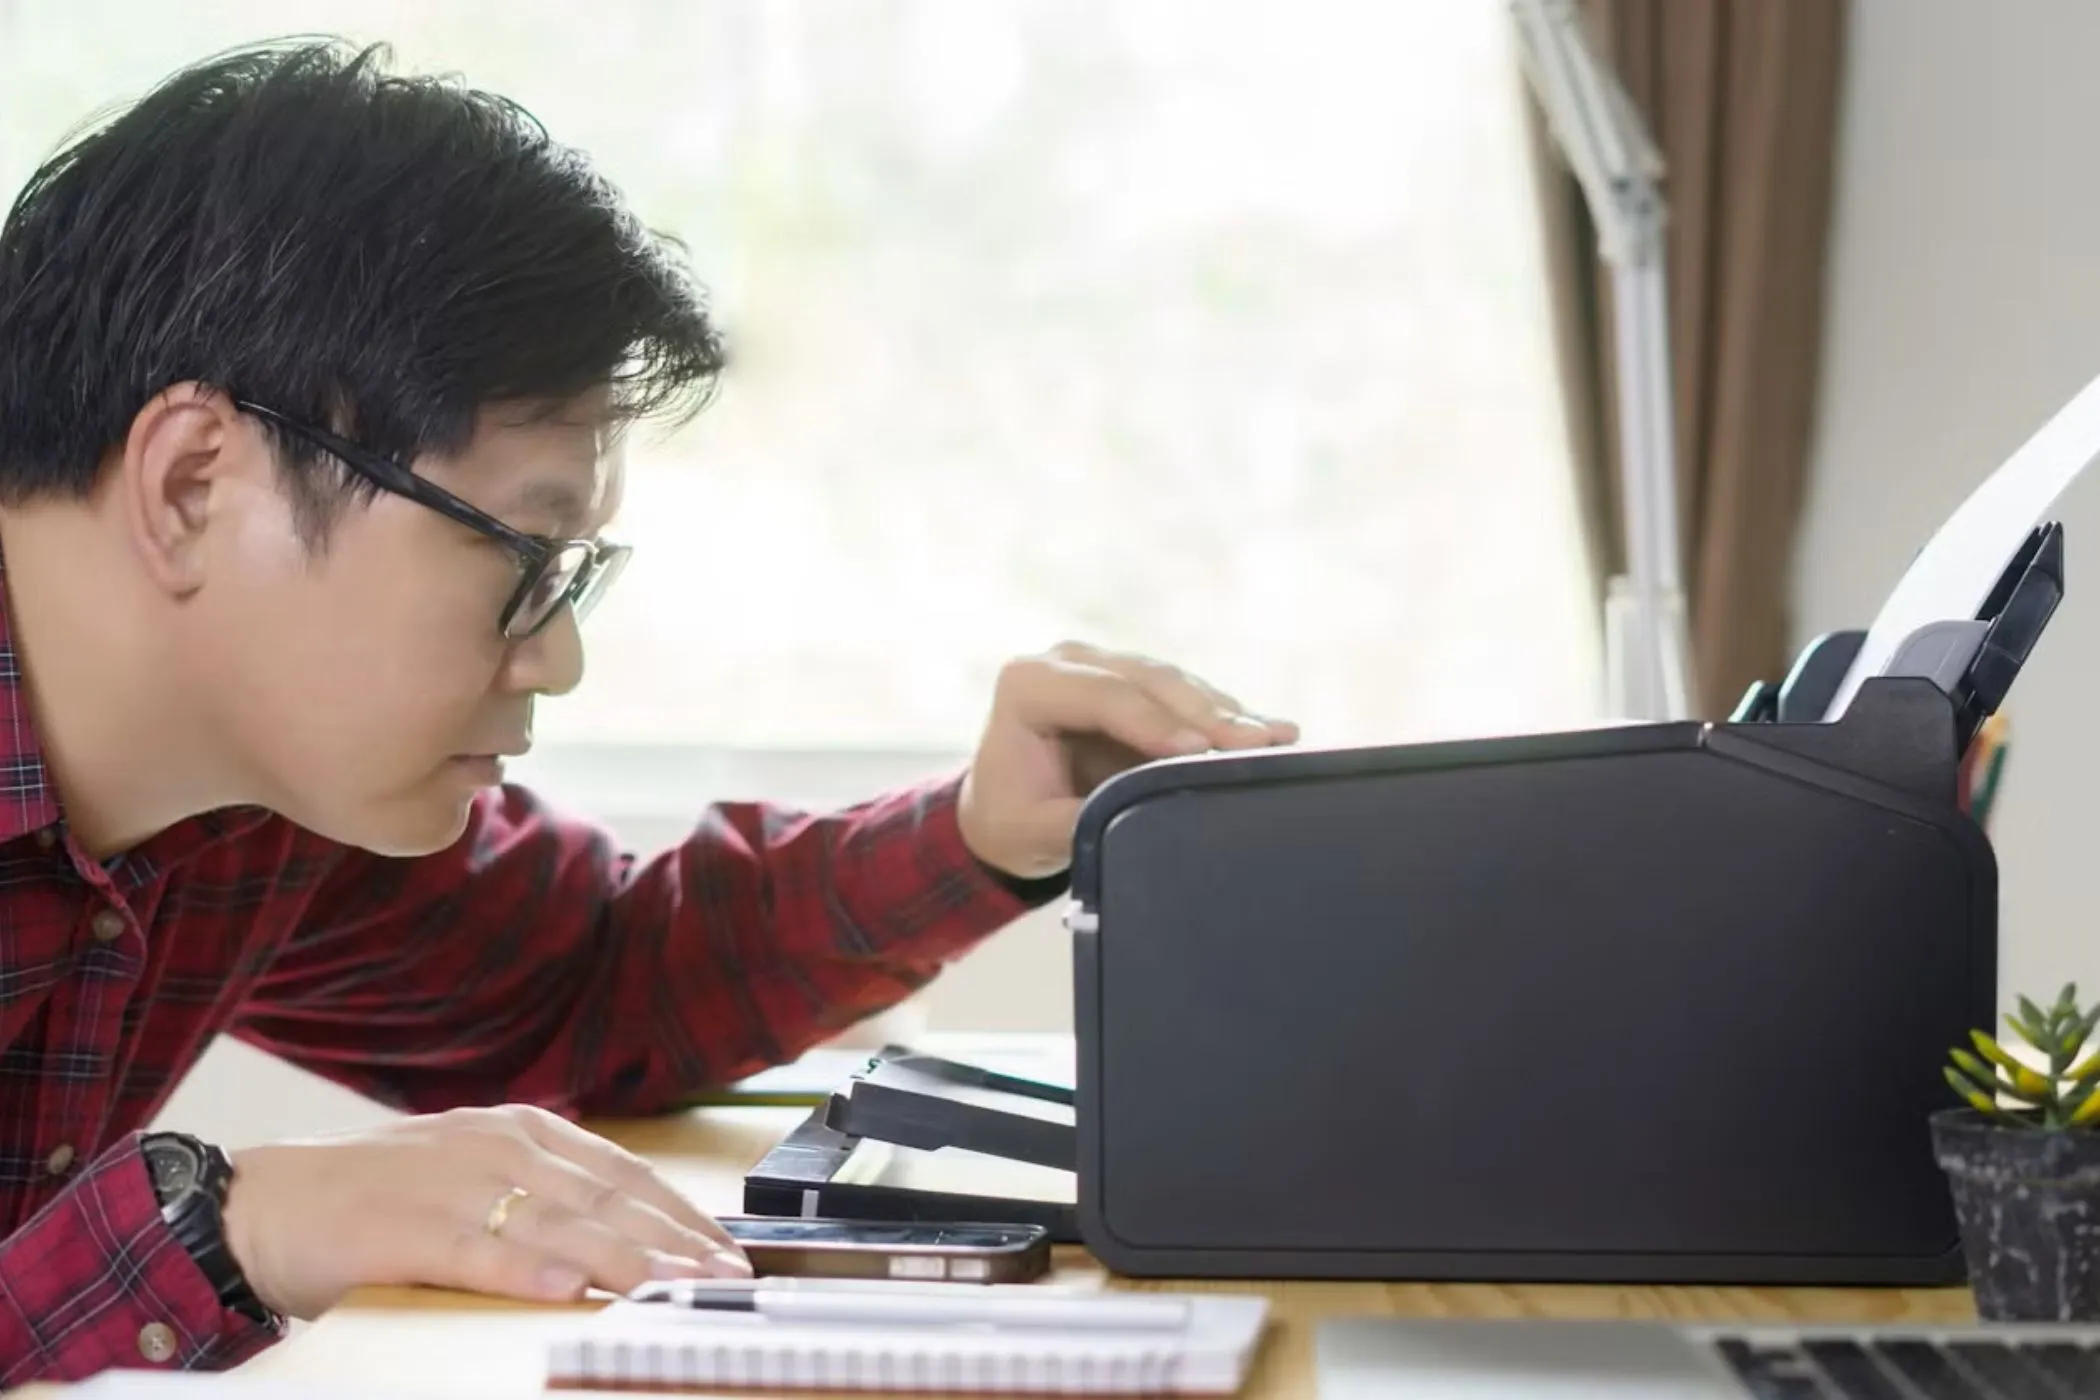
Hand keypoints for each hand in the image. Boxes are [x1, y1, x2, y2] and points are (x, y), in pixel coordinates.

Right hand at [219, 1104, 750, 1318]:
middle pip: (607, 1199)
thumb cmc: (377, 1201)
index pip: (626, 1174)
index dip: (682, 1214)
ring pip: (558, 1225)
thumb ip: (545, 1201)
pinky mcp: (403, 1228)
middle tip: (728, 1278)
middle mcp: (498, 1148)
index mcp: (522, 1133)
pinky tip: (568, 1290)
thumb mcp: (476, 1182)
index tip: (730, 1251)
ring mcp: (451, 1184)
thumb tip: (624, 1241)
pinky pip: (477, 1252)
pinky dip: (525, 1271)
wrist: (261, 1202)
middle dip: (675, 1241)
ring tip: (679, 1287)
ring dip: (625, 1258)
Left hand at [958, 640, 1296, 879]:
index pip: (1102, 696)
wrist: (1005, 812)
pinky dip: (1227, 715)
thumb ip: (1078, 819)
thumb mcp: (1033, 831)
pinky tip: (1271, 730)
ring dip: (1226, 711)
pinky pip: (1186, 696)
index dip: (1154, 721)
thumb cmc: (1011, 820)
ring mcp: (1106, 666)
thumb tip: (1142, 817)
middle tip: (1257, 743)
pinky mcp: (1138, 684)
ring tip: (1275, 738)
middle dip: (1206, 713)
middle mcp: (1068, 662)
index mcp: (1027, 685)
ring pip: (1175, 683)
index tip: (1202, 748)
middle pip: (1147, 681)